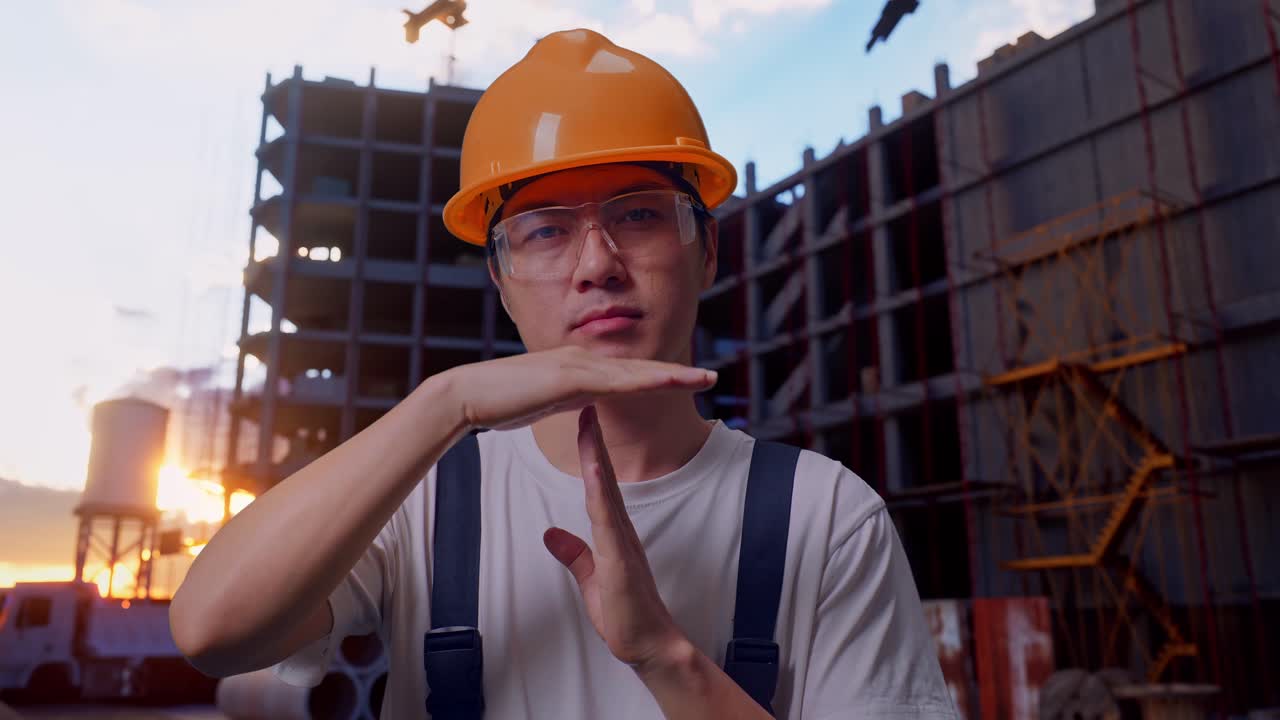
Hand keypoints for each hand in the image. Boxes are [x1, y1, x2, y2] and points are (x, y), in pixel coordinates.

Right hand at [442, 345, 716, 430]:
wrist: (467, 395)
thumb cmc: (498, 401)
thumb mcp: (543, 400)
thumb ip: (566, 397)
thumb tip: (583, 402)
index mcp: (577, 365)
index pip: (627, 374)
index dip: (659, 376)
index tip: (687, 381)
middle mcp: (582, 358)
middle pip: (639, 369)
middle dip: (677, 372)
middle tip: (711, 376)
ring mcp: (576, 365)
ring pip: (634, 373)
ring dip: (672, 375)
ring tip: (704, 378)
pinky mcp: (568, 377)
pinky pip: (615, 382)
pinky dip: (644, 382)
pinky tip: (667, 383)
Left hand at [542, 406, 688, 669]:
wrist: (649, 646)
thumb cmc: (625, 616)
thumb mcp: (591, 580)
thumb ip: (575, 555)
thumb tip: (552, 534)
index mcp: (613, 531)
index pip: (598, 482)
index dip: (590, 450)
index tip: (582, 419)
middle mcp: (621, 529)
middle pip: (604, 476)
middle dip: (594, 439)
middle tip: (587, 401)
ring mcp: (622, 542)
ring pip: (607, 490)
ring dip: (597, 455)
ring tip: (588, 422)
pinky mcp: (621, 559)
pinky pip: (609, 519)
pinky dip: (602, 492)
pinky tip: (595, 471)